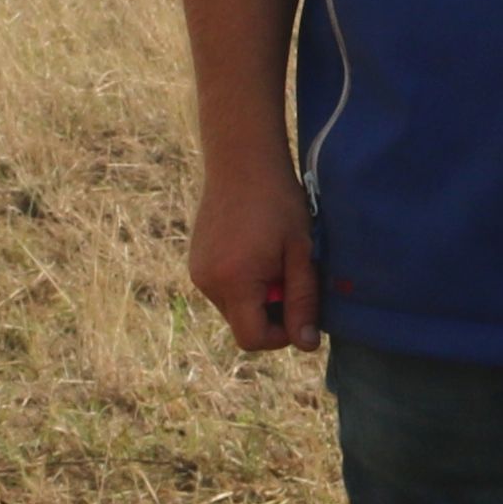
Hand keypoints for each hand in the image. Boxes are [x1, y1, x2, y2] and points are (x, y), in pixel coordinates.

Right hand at [189, 154, 322, 356]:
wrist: (242, 159)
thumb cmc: (278, 202)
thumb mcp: (300, 252)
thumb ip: (303, 301)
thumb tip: (307, 345)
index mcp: (233, 281)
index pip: (252, 338)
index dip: (280, 335)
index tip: (298, 307)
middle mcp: (207, 281)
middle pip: (242, 324)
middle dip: (269, 312)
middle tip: (288, 274)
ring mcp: (197, 269)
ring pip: (233, 306)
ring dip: (255, 296)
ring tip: (271, 258)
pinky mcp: (195, 258)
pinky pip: (222, 287)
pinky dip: (241, 281)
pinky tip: (254, 249)